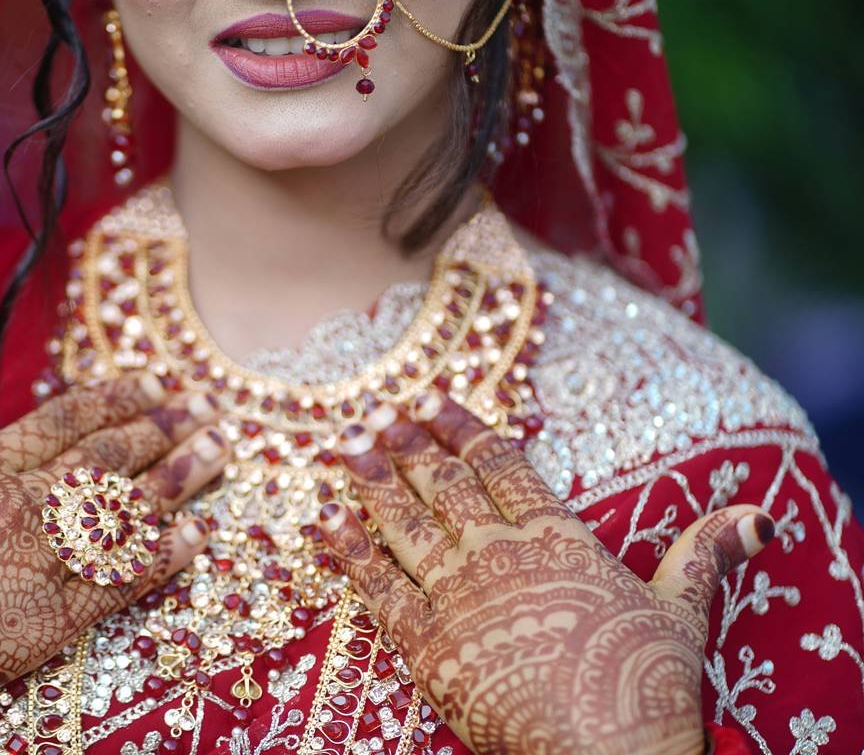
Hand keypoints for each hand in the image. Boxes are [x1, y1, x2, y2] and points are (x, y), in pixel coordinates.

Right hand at [0, 372, 229, 697]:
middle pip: (110, 456)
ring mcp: (42, 560)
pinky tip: (201, 533)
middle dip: (166, 427)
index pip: (66, 420)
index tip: (157, 383)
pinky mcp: (53, 617)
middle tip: (210, 405)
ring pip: (127, 509)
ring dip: (182, 478)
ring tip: (223, 449)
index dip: (117, 398)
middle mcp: (20, 505)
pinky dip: (167, 555)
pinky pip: (124, 578)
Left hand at [320, 393, 774, 754]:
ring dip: (372, 483)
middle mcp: (500, 555)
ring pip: (405, 524)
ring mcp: (459, 597)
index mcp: (556, 539)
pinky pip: (379, 587)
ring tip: (346, 450)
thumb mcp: (681, 612)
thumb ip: (702, 555)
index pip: (502, 466)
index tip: (434, 400)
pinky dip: (350, 552)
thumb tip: (758, 519)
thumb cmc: (647, 685)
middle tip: (380, 417)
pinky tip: (327, 523)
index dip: (464, 428)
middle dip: (408, 446)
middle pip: (444, 486)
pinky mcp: (428, 643)